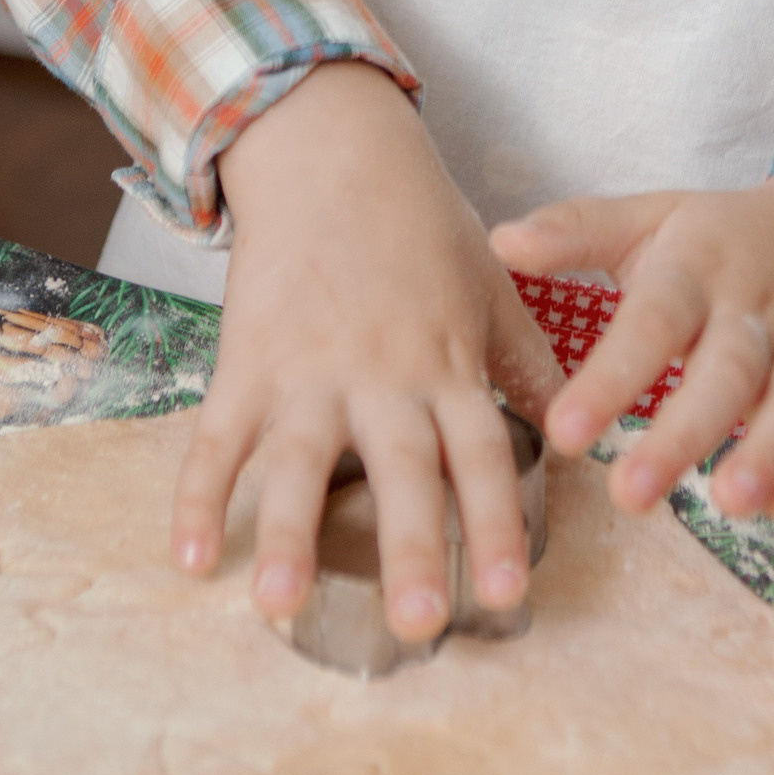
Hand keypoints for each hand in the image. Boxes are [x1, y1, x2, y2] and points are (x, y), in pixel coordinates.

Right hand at [170, 63, 561, 642]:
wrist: (334, 150)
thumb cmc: (421, 222)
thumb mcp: (491, 287)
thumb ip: (528, 365)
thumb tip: (585, 430)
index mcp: (448, 365)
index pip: (482, 456)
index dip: (497, 525)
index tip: (509, 593)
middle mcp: (383, 377)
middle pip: (402, 473)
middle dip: (410, 549)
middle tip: (418, 624)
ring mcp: (309, 372)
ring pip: (298, 464)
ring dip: (287, 536)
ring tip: (280, 607)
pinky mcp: (247, 361)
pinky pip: (218, 438)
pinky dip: (196, 497)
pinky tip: (188, 560)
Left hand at [488, 167, 773, 523]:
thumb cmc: (724, 236)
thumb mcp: (652, 217)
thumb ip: (577, 231)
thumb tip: (501, 240)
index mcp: (698, 268)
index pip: (653, 322)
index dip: (611, 378)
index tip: (564, 433)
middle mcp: (755, 312)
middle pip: (727, 372)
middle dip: (684, 434)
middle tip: (630, 494)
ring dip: (767, 453)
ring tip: (729, 503)